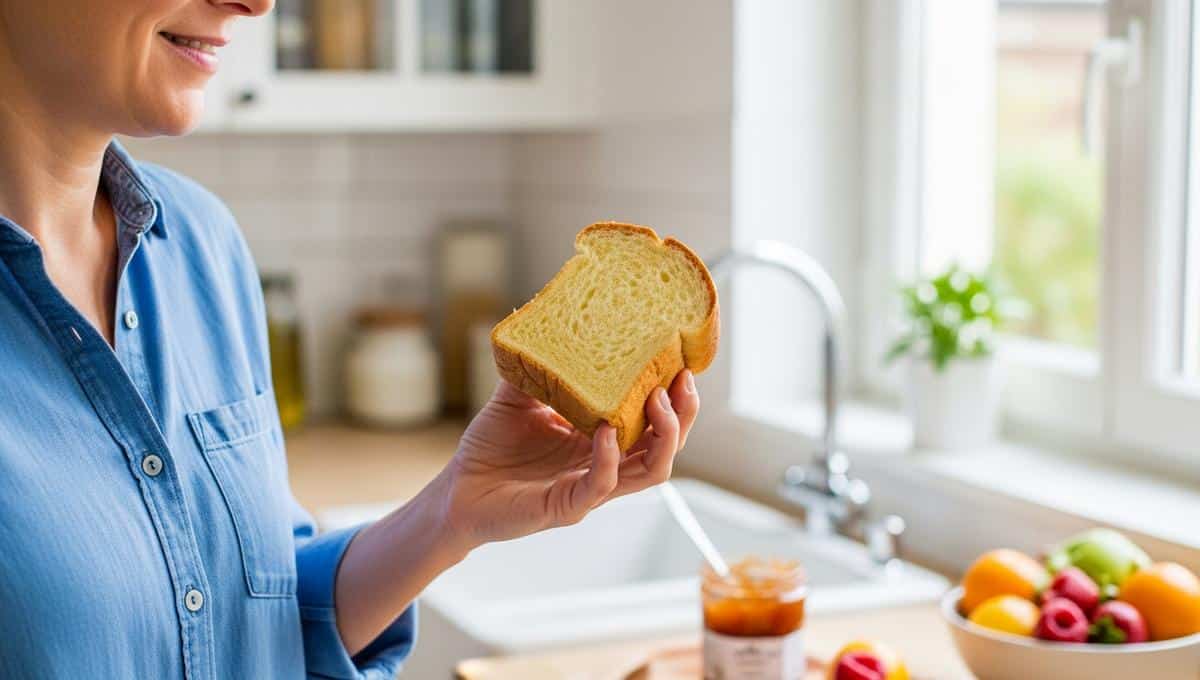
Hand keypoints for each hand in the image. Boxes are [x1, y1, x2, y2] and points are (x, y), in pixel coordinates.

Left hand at [438, 370, 699, 552]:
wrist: (456, 490)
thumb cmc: (490, 448)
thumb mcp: (516, 396)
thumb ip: (534, 366)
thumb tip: (538, 320)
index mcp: (600, 439)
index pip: (653, 420)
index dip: (675, 395)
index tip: (680, 361)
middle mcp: (604, 464)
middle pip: (666, 446)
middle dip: (684, 414)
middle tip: (682, 381)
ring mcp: (590, 488)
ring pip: (651, 471)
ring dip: (663, 436)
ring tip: (657, 401)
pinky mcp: (567, 506)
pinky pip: (601, 485)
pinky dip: (609, 459)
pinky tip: (604, 432)